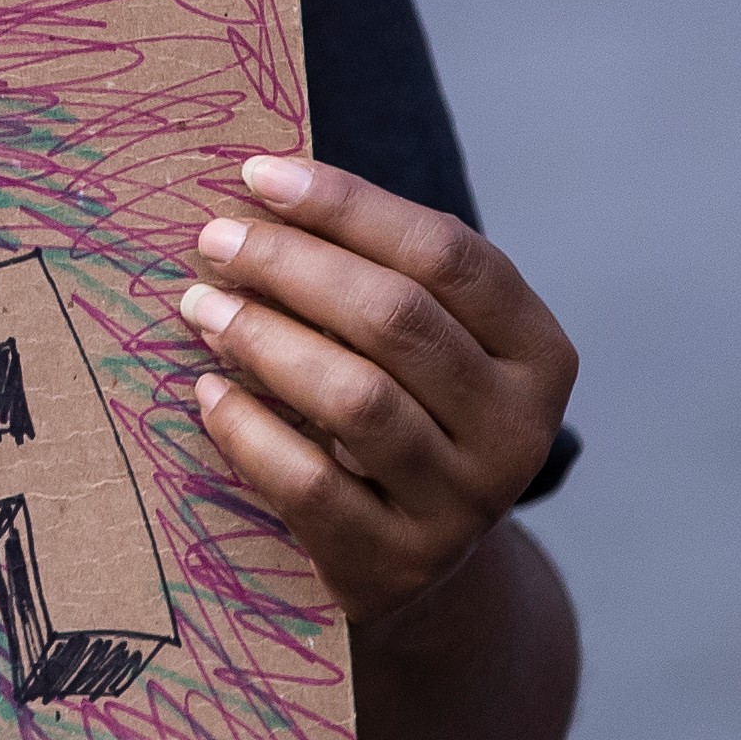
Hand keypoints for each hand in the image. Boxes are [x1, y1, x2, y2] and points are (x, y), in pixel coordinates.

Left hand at [178, 154, 575, 622]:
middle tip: (213, 241)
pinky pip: (310, 483)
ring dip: (263, 339)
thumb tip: (263, 186)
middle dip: (291, 265)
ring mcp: (463, 506)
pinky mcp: (398, 565)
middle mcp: (518, 432)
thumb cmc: (404, 413)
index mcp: (538, 353)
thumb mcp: (423, 344)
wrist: (414, 565)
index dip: (347, 205)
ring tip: (201, 306)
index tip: (256, 174)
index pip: (446, 253)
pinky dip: (248, 429)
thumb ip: (375, 271)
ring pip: (356, 399)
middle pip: (397, 319)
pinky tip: (207, 391)